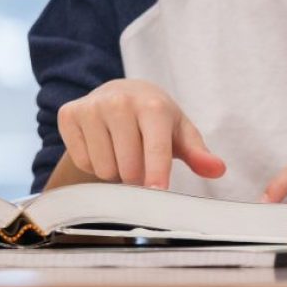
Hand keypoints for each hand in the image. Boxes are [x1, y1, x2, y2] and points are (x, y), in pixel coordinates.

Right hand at [55, 79, 224, 188]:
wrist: (120, 93)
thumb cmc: (155, 119)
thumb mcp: (180, 132)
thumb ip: (198, 153)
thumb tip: (217, 169)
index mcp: (152, 105)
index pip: (155, 149)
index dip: (156, 174)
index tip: (156, 193)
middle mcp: (119, 101)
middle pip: (128, 167)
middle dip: (136, 176)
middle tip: (139, 162)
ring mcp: (91, 106)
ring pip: (104, 167)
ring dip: (114, 171)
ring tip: (119, 152)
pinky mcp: (69, 114)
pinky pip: (83, 161)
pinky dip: (93, 163)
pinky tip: (100, 145)